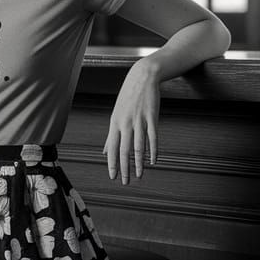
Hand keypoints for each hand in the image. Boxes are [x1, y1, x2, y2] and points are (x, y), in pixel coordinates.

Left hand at [103, 59, 159, 184]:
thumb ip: (111, 135)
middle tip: (125, 182)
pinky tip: (153, 161)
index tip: (113, 176)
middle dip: (124, 168)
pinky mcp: (152, 117)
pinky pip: (153, 138)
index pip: (112, 148)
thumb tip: (105, 152)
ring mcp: (139, 120)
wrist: (142, 77)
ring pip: (138, 147)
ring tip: (139, 175)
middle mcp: (125, 123)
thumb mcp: (116, 115)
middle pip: (124, 150)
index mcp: (115, 124)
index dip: (112, 164)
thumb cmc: (128, 97)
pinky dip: (153, 151)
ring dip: (138, 163)